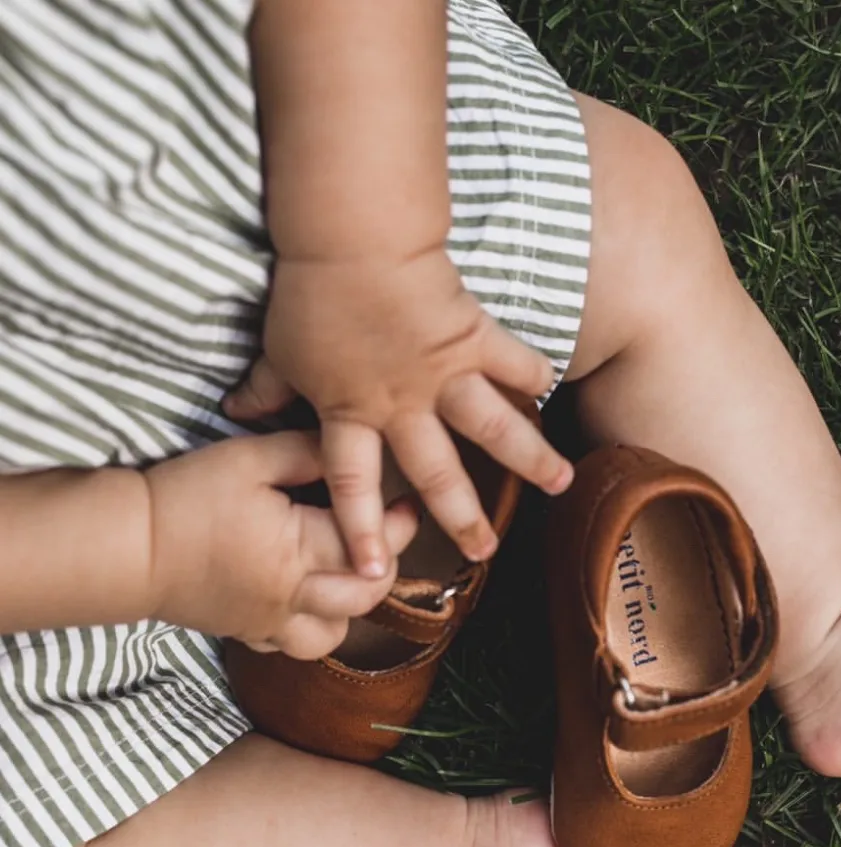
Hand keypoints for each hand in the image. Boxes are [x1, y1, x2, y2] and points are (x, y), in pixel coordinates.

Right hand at [145, 431, 418, 658]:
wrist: (126, 548)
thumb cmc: (185, 496)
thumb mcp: (248, 458)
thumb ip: (305, 452)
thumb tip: (347, 451)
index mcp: (298, 551)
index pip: (366, 545)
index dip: (397, 525)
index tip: (408, 504)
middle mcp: (293, 596)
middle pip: (364, 597)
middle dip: (385, 568)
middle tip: (386, 537)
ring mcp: (270, 622)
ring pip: (333, 635)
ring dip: (350, 609)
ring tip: (343, 574)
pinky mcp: (245, 632)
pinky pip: (292, 646)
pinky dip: (310, 627)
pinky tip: (303, 597)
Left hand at [223, 247, 571, 576]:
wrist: (353, 237)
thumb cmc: (309, 292)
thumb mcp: (278, 349)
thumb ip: (264, 389)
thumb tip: (235, 411)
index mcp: (352, 413)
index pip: (355, 485)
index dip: (362, 530)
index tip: (374, 573)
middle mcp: (404, 406)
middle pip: (437, 473)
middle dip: (462, 517)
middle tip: (484, 552)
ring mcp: (445, 374)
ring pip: (495, 428)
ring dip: (530, 458)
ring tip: (562, 485)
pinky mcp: (473, 336)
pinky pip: (513, 361)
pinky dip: (534, 373)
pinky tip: (551, 393)